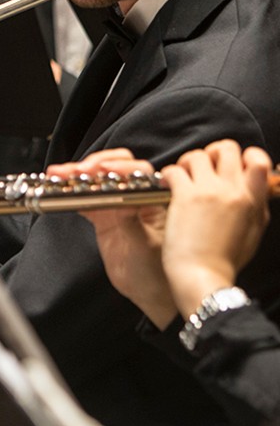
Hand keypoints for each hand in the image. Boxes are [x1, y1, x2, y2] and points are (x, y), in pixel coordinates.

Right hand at [47, 149, 175, 326]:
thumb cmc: (160, 271)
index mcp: (154, 198)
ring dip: (76, 176)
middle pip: (115, 168)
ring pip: (96, 182)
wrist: (153, 295)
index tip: (102, 171)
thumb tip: (118, 197)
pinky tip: (57, 187)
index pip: (137, 171)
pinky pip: (85, 199)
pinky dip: (71, 193)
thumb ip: (130, 219)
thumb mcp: (145, 244)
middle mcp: (136, 197)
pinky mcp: (103, 218)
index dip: (118, 166)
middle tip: (77, 171)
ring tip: (57, 174)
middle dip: (94, 165)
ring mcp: (118, 206)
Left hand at [161, 140, 271, 318]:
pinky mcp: (186, 196)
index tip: (228, 164)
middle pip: (227, 148)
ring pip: (197, 154)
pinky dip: (168, 175)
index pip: (258, 160)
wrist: (204, 276)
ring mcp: (211, 192)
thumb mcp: (252, 233)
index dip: (243, 155)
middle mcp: (235, 191)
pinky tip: (167, 187)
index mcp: (254, 201)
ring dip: (185, 163)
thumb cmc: (225, 260)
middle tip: (200, 167)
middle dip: (211, 153)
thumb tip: (254, 192)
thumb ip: (255, 209)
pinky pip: (174, 169)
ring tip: (181, 177)